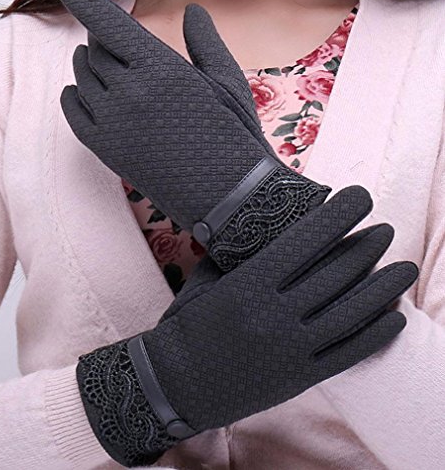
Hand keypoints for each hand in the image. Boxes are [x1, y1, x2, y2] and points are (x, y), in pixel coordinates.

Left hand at [54, 0, 331, 271]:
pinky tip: (76, 91)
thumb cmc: (235, 137)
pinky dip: (71, 96)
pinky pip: (73, 113)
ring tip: (94, 62)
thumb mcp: (228, 83)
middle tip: (107, 39)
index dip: (84, 0)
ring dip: (85, 66)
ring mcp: (114, 125)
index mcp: (161, 69)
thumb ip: (205, 42)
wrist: (229, 196)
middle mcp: (130, 93)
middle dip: (99, 40)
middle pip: (95, 50)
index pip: (108, 22)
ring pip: (81, 79)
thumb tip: (193, 10)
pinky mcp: (107, 151)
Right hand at [75, 186, 417, 466]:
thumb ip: (241, 256)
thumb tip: (275, 230)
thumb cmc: (187, 324)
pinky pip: (347, 354)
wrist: (176, 382)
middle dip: (365, 246)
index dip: (338, 216)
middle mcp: (272, 315)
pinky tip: (396, 317)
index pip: (304, 242)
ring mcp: (288, 349)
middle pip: (333, 274)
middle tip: (385, 229)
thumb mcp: (208, 281)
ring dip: (383, 288)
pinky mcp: (298, 378)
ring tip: (404, 268)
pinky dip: (376, 335)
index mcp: (247, 285)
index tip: (361, 198)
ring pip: (350, 313)